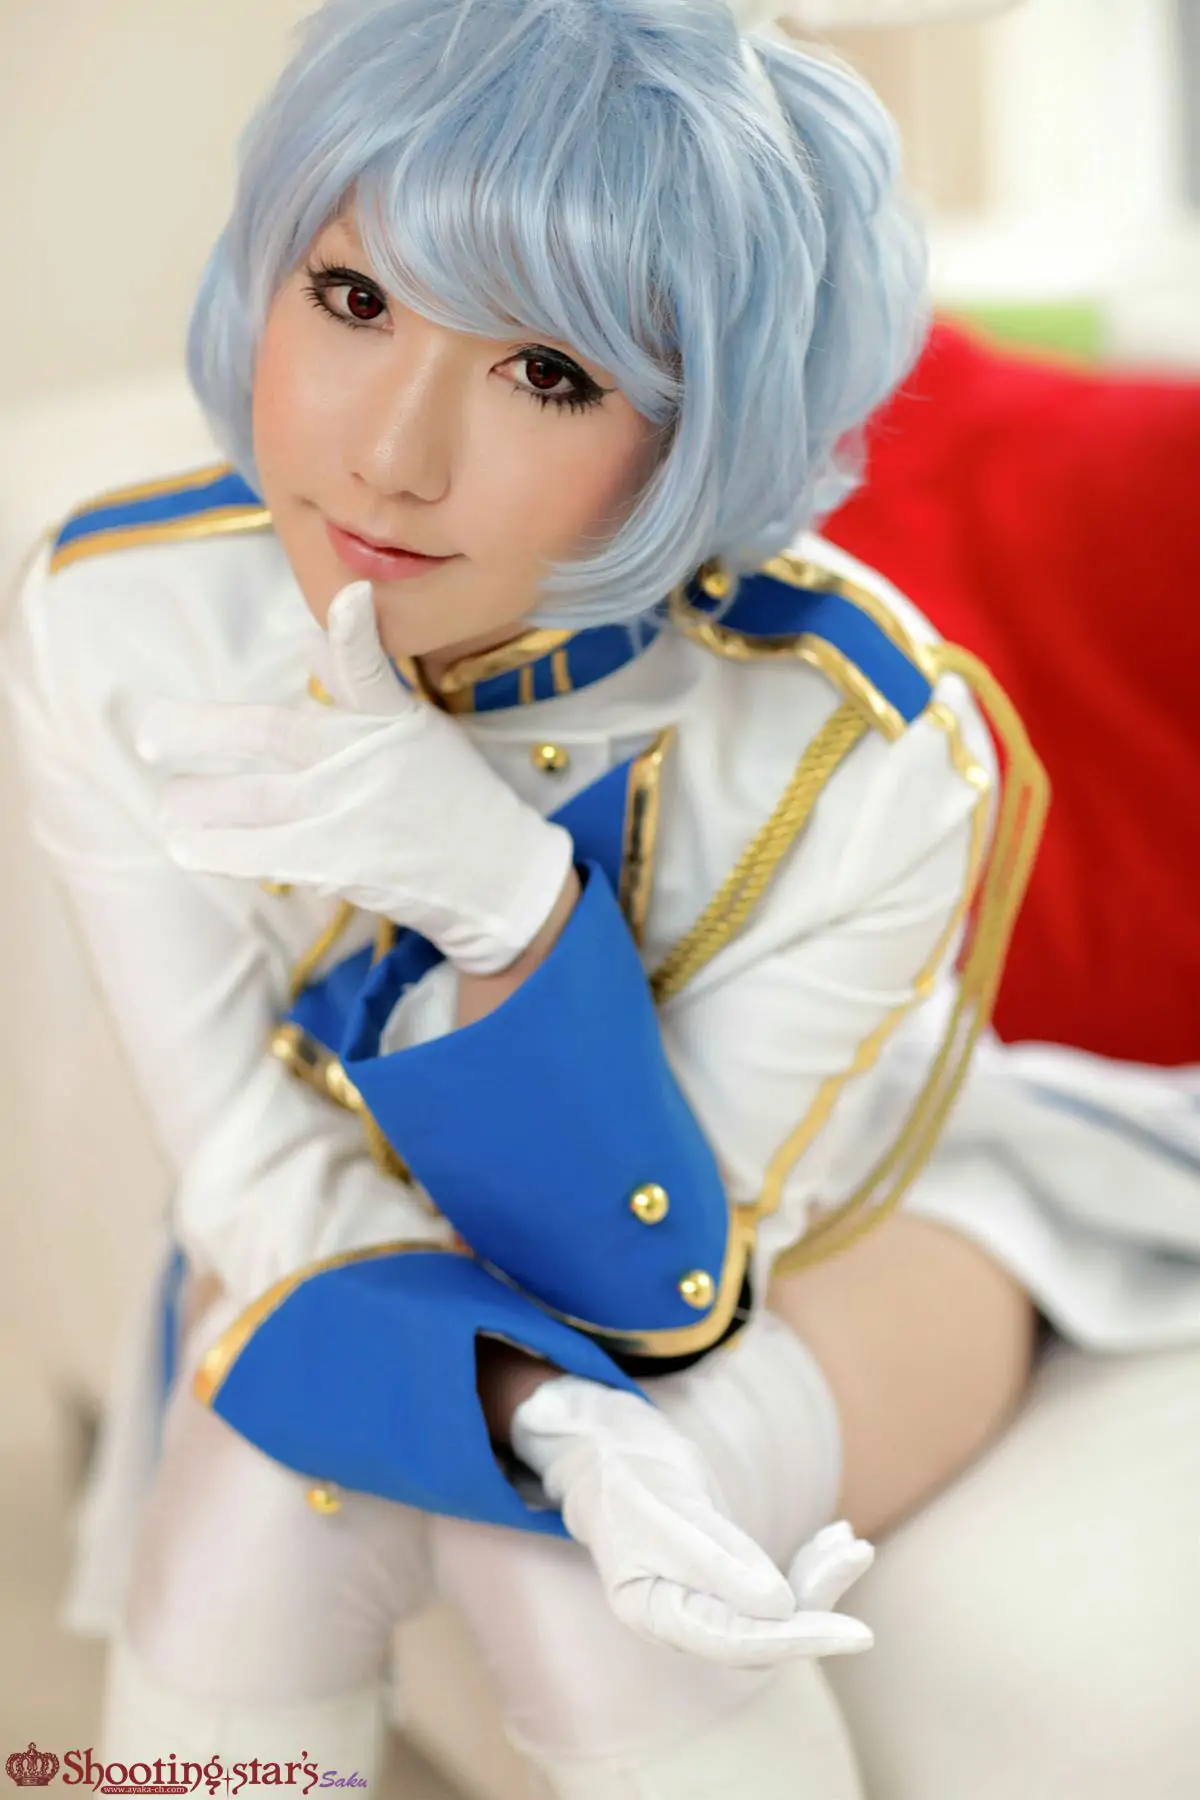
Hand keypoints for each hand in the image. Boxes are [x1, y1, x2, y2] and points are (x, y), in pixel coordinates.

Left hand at [135, 582, 573, 974]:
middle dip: (206, 732)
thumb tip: (308, 642)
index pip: (372, 668)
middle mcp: (368, 759)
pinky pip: (264, 852)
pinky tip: (184, 845)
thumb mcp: (417, 730)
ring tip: (168, 803)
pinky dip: (220, 850)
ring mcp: (353, 811)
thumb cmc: (454, 799)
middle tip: (150, 731)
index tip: (352, 597)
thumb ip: (358, 686)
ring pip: (256, 800)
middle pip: (275, 735)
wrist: (499, 879)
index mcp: (392, 718)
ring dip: (201, 803)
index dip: (356, 632)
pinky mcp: (343, 861)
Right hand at [510, 1376, 874, 1667]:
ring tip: (851, 1542)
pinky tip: (835, 1534)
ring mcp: (703, 1600)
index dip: (800, 1640)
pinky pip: (775, 1586)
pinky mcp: (722, 1577)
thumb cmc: (627, 1478)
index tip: (858, 1633)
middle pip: (764, 1632)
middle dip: (817, 1598)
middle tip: (857, 1553)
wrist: (608, 1450)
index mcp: (654, 1612)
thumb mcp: (668, 1513)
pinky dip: (809, 1562)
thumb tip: (782, 1608)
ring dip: (820, 1578)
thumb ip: (719, 1563)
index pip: (737, 1642)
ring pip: (777, 1610)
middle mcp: (682, 1617)